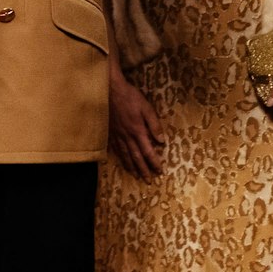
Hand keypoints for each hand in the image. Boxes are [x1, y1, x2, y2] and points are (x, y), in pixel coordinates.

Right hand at [105, 63, 163, 178]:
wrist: (110, 90)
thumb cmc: (130, 97)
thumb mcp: (146, 108)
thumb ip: (154, 124)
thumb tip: (162, 141)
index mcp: (138, 131)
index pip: (148, 151)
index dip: (154, 162)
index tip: (159, 171)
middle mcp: (127, 137)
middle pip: (136, 157)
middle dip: (143, 170)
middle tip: (148, 181)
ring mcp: (117, 135)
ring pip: (125, 155)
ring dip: (131, 167)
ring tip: (136, 175)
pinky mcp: (110, 132)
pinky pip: (115, 149)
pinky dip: (120, 158)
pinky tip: (122, 161)